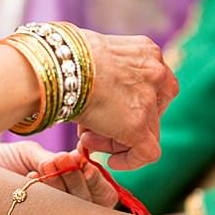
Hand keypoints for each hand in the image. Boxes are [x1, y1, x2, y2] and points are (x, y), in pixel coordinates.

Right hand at [74, 30, 177, 170]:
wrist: (58, 67)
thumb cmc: (62, 59)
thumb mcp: (94, 54)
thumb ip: (106, 70)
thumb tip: (97, 89)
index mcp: (147, 52)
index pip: (152, 85)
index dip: (131, 103)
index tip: (108, 111)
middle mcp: (156, 73)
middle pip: (152, 110)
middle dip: (123, 124)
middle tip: (92, 132)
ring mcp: (149, 99)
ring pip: (147, 132)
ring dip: (117, 141)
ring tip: (87, 140)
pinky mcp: (139, 125)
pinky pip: (148, 153)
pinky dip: (131, 161)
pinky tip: (111, 162)